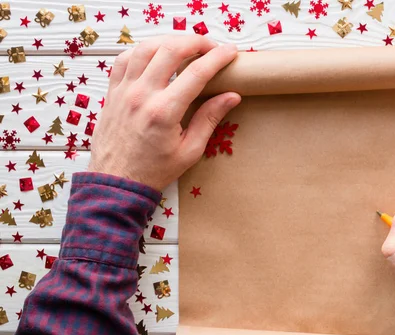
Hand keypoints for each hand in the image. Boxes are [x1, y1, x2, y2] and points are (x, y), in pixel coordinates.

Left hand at [88, 35, 240, 190]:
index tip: (231, 52)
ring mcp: (123, 91)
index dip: (217, 58)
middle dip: (196, 41)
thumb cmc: (154, 170)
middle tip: (211, 46)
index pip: (196, 73)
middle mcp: (141, 96)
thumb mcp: (190, 151)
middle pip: (170, 50)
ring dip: (169, 41)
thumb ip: (209, 119)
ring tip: (186, 47)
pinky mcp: (112, 92)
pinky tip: (156, 55)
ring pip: (146, 48)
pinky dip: (143, 50)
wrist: (116, 182)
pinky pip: (125, 58)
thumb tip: (232, 96)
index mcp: (164, 113)